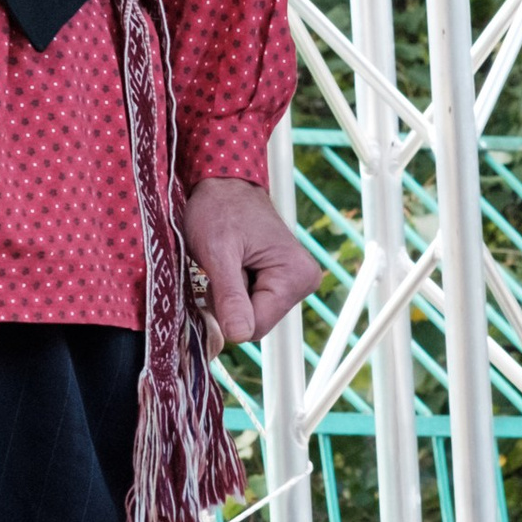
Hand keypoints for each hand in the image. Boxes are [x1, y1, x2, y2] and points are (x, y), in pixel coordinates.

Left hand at [178, 178, 323, 354]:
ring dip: (232, 296)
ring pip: (253, 315)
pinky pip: (255, 304)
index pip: (256, 327)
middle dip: (231, 303)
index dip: (227, 311)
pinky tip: (233, 266)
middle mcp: (304, 282)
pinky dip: (236, 290)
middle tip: (222, 267)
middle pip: (257, 323)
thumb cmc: (220, 209)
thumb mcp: (217, 252)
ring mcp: (296, 282)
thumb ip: (230, 296)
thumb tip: (239, 336)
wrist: (224, 185)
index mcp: (296, 276)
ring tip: (227, 263)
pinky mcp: (284, 281)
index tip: (217, 279)